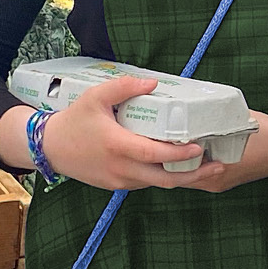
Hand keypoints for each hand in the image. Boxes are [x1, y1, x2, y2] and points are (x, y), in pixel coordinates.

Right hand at [41, 76, 227, 190]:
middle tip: (219, 166)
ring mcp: (119, 180)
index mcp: (118, 146)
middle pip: (164, 180)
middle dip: (194, 175)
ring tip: (205, 166)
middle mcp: (121, 168)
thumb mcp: (96, 96)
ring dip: (181, 177)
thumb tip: (153, 82)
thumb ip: (125, 87)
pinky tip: (178, 167)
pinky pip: (145, 183)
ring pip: (157, 184)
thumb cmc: (74, 119)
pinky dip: (163, 177)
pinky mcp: (116, 186)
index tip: (199, 147)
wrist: (49, 147)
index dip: (179, 154)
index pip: (155, 155)